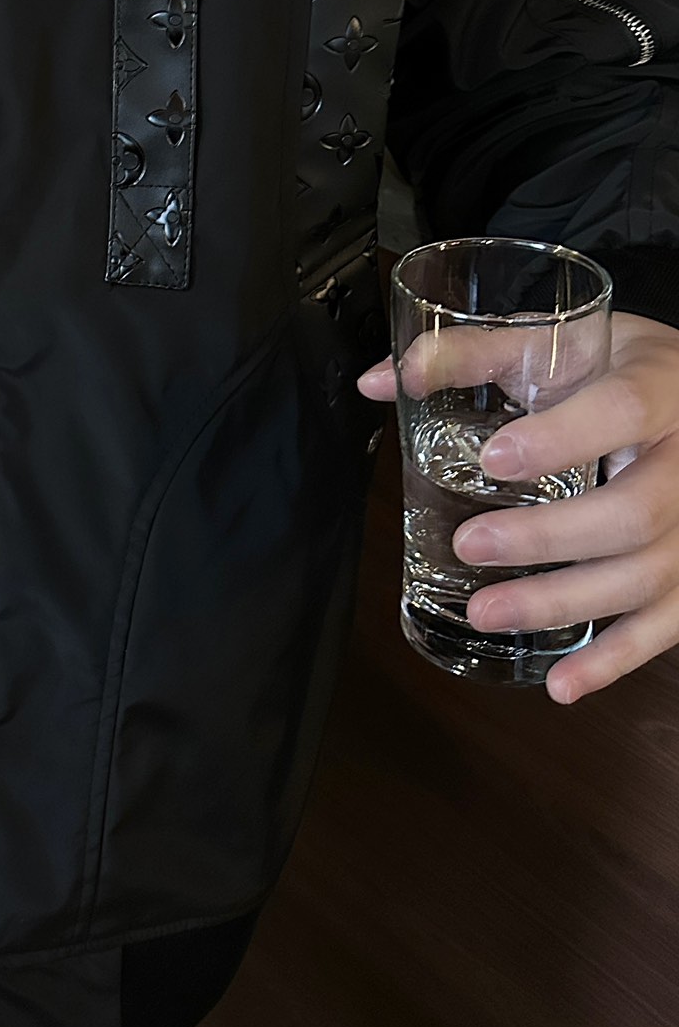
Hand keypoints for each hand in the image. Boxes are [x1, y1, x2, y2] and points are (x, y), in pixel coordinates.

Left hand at [357, 312, 678, 704]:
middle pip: (634, 512)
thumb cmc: (613, 365)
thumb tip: (377, 380)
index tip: (493, 459)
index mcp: (658, 388)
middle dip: (547, 538)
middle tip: (469, 544)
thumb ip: (469, 354)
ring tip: (484, 614)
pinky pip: (665, 625)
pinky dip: (614, 661)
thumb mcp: (555, 343)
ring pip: (646, 576)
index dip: (562, 438)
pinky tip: (561, 684)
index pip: (623, 412)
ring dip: (562, 603)